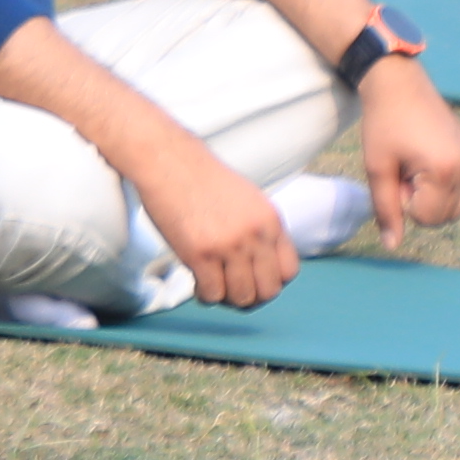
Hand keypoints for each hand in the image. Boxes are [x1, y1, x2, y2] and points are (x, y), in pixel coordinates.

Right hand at [128, 141, 301, 307]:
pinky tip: (197, 281)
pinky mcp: (200, 254)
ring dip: (227, 298)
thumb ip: (261, 231)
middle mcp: (255, 235)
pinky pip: (212, 294)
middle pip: (269, 291)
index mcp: (271, 221)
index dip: (271, 281)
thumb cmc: (203, 180)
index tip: (254, 278)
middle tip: (233, 289)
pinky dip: (205, 294)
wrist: (170, 162)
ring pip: (242, 298)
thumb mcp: (249, 200)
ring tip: (214, 284)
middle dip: (252, 297)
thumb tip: (264, 265)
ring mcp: (228, 246)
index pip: (289, 271)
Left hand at [350, 55, 459, 237]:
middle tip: (403, 171)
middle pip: (446, 216)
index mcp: (445, 170)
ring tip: (413, 166)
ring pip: (456, 205)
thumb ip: (386, 210)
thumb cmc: (382, 124)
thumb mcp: (377, 169)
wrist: (398, 83)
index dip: (406, 204)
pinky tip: (424, 160)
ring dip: (432, 196)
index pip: (429, 219)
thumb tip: (392, 245)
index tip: (396, 175)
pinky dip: (442, 185)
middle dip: (421, 203)